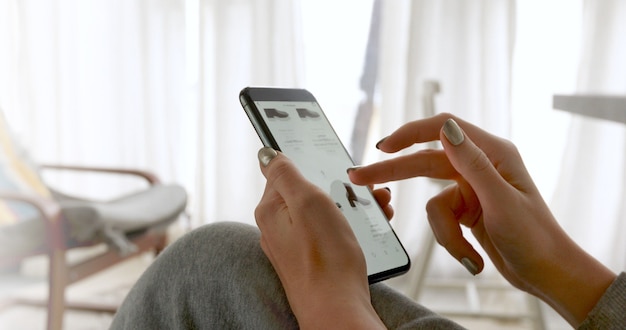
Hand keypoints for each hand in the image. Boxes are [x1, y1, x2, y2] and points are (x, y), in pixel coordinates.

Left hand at [255, 148, 384, 328]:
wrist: (337, 311)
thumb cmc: (325, 258)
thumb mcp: (306, 202)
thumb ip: (285, 174)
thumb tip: (267, 153)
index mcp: (271, 210)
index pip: (284, 172)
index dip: (312, 164)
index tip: (334, 164)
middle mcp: (277, 228)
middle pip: (307, 193)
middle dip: (338, 187)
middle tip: (368, 190)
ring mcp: (293, 247)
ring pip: (322, 213)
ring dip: (349, 206)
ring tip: (377, 207)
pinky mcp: (310, 260)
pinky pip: (327, 233)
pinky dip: (347, 226)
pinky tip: (367, 229)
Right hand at [348, 113, 615, 325]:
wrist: (545, 273)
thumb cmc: (535, 237)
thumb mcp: (501, 200)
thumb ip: (472, 162)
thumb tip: (446, 128)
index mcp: (493, 153)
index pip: (443, 129)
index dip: (410, 134)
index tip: (383, 146)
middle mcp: (480, 166)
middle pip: (425, 162)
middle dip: (394, 174)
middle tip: (359, 177)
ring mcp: (472, 188)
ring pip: (433, 202)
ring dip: (444, 233)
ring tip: (467, 253)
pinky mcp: (466, 209)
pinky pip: (440, 220)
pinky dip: (451, 241)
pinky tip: (472, 255)